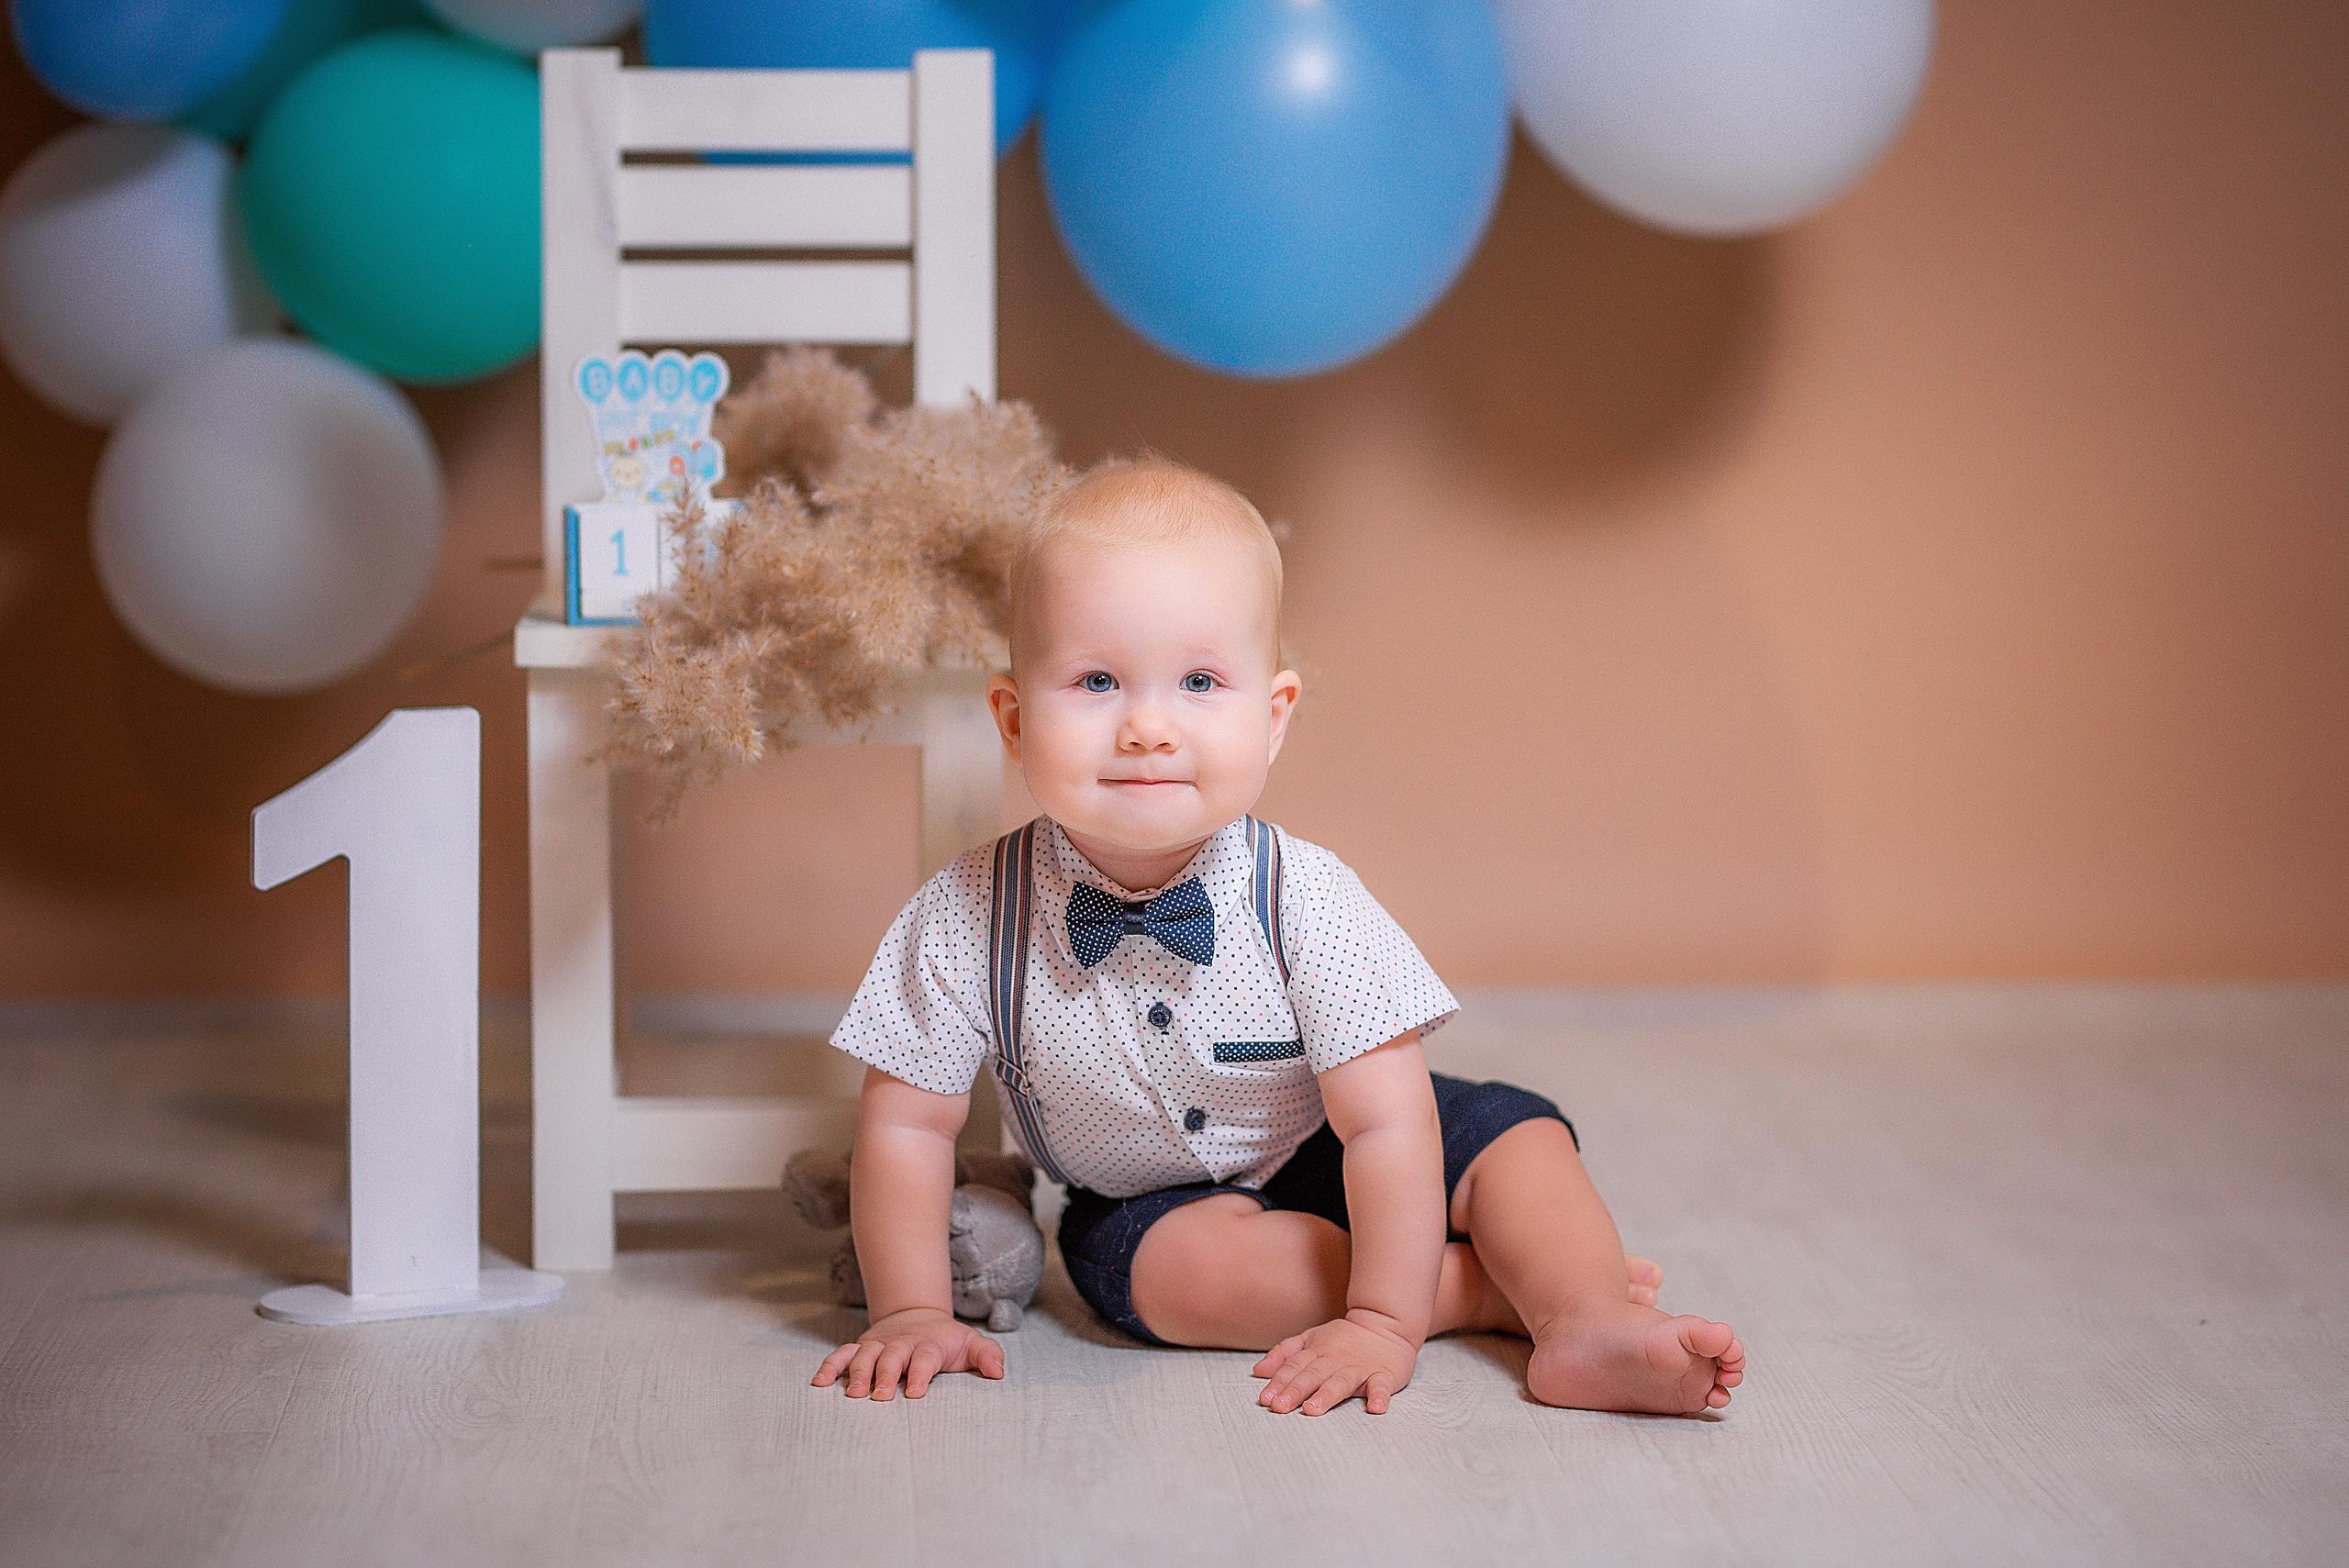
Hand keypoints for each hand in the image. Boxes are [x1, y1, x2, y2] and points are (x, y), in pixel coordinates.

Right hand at [812, 1307, 1004, 1399]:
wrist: (917, 1316)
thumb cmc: (947, 1340)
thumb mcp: (970, 1344)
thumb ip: (987, 1355)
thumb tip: (998, 1371)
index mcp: (928, 1345)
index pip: (925, 1357)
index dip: (921, 1373)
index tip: (916, 1392)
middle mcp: (901, 1344)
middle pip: (892, 1357)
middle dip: (886, 1375)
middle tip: (882, 1396)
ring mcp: (879, 1345)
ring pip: (865, 1356)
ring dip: (857, 1373)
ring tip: (852, 1394)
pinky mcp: (862, 1348)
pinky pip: (842, 1355)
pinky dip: (829, 1366)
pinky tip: (819, 1383)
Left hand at [1251, 1310, 1420, 1415]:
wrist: (1385, 1325)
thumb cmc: (1343, 1338)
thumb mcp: (1310, 1338)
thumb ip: (1285, 1353)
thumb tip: (1259, 1370)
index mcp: (1317, 1352)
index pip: (1294, 1367)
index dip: (1279, 1382)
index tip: (1266, 1399)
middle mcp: (1336, 1360)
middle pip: (1313, 1375)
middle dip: (1295, 1391)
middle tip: (1279, 1407)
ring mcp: (1360, 1367)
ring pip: (1341, 1381)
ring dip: (1327, 1395)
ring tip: (1313, 1409)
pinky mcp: (1384, 1374)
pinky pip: (1381, 1385)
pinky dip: (1379, 1396)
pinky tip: (1375, 1407)